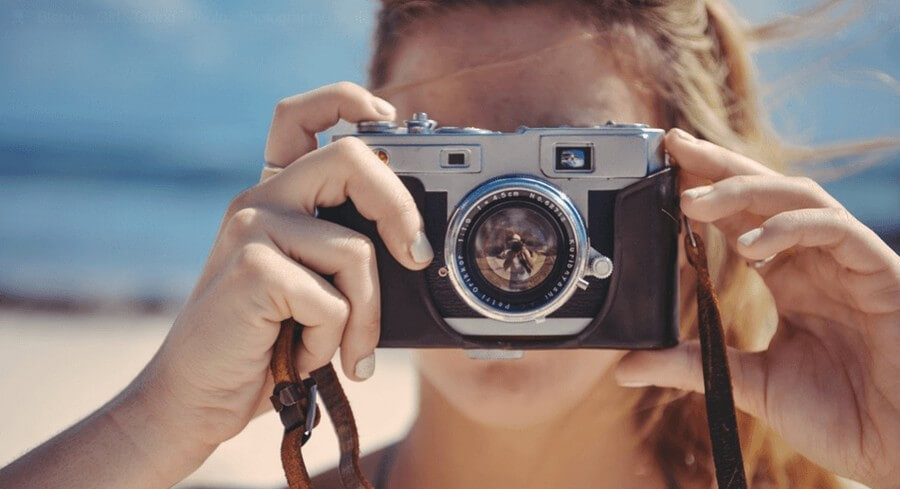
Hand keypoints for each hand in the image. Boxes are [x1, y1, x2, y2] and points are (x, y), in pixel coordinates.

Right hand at [133, 82, 433, 452]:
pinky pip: (332, 301)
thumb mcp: (309, 288)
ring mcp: (251, 230)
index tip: (386, 117)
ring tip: (340, 348)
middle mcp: (259, 201)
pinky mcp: (252, 269)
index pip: (299, 117)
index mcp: (273, 198)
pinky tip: (300, 356)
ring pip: (355, 251)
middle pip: (350, 158)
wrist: (197, 398)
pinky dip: (331, 342)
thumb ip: (342, 254)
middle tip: (417, 257)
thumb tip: (416, 247)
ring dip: (365, 317)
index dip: (345, 100)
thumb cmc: (263, 345)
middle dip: (400, 208)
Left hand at [615, 129, 899, 487]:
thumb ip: (692, 366)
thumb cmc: (840, 415)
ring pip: (797, 197)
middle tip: (672, 146)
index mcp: (788, 277)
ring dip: (743, 190)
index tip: (661, 171)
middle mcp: (815, 260)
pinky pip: (835, 229)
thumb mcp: (750, 385)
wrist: (896, 446)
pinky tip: (749, 245)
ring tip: (693, 199)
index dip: (705, 190)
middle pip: (764, 193)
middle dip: (718, 166)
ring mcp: (848, 261)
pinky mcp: (879, 271)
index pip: (741, 217)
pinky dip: (790, 228)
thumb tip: (625, 367)